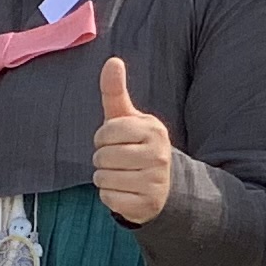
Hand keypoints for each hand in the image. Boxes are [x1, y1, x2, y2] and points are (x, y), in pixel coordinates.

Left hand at [92, 56, 174, 225]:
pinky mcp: (148, 205)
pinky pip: (109, 199)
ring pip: (103, 178)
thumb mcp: (127, 119)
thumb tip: (112, 60)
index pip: (106, 131)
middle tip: (120, 161)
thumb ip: (115, 91)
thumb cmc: (137, 145)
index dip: (102, 138)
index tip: (115, 141)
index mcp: (153, 130)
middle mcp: (159, 155)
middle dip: (103, 159)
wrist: (164, 185)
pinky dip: (110, 196)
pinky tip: (125, 192)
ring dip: (105, 178)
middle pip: (102, 156)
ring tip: (123, 176)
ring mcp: (155, 181)